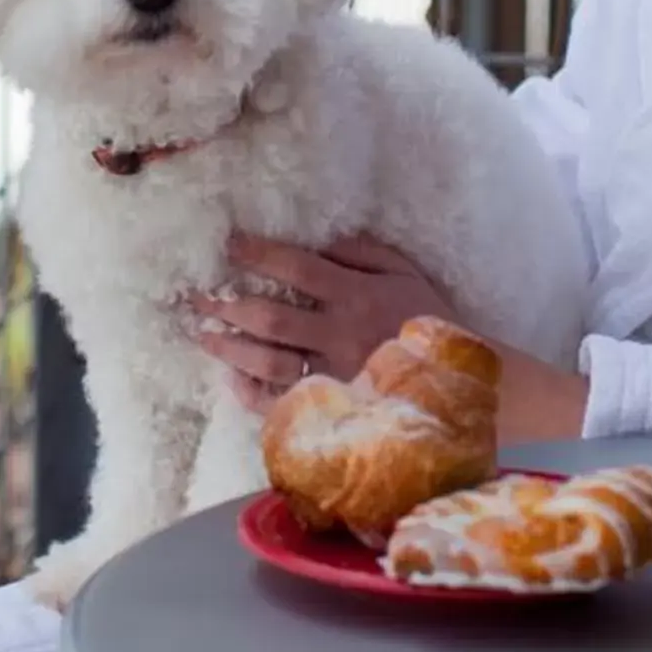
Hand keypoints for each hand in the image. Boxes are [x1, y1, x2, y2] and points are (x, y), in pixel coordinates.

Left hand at [190, 233, 455, 413]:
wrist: (455, 386)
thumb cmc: (428, 323)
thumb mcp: (405, 273)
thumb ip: (362, 252)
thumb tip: (319, 240)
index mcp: (356, 296)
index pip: (298, 268)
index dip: (259, 254)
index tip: (229, 244)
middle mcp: (339, 335)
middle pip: (271, 317)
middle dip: (228, 304)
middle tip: (196, 295)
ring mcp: (333, 377)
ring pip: (269, 362)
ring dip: (230, 348)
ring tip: (202, 335)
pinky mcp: (331, 411)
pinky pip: (282, 404)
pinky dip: (252, 393)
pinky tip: (232, 379)